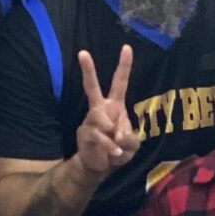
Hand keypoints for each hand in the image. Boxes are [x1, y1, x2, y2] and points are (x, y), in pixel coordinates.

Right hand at [73, 47, 138, 176]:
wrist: (101, 167)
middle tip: (82, 52)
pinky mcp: (84, 133)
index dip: (124, 66)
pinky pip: (98, 136)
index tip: (126, 48)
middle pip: (92, 87)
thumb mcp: (133, 145)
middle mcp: (100, 109)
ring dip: (112, 134)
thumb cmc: (119, 150)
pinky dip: (109, 146)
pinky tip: (115, 153)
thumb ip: (130, 138)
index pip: (119, 82)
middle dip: (87, 70)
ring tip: (118, 146)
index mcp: (115, 106)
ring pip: (101, 119)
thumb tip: (118, 133)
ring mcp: (90, 121)